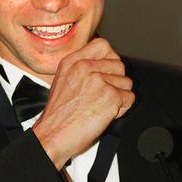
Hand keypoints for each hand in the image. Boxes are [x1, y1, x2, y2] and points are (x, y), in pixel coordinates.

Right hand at [32, 38, 134, 169]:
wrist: (52, 136)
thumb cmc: (58, 117)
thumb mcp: (63, 81)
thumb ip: (82, 69)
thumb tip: (105, 65)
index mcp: (72, 62)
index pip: (103, 45)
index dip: (110, 59)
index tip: (107, 71)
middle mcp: (85, 67)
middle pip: (119, 65)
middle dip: (115, 82)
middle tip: (101, 96)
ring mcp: (98, 80)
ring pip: (126, 82)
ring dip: (119, 97)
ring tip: (101, 106)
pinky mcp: (110, 96)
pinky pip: (129, 98)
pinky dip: (121, 109)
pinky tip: (105, 114)